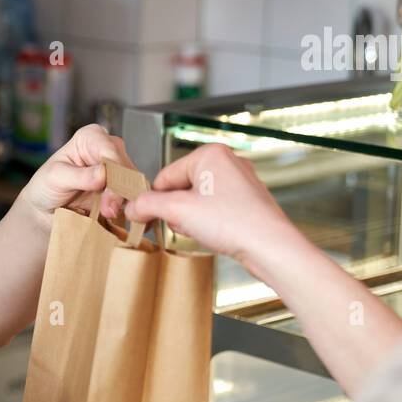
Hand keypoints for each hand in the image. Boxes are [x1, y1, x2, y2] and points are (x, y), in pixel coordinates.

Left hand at [17, 124, 135, 231]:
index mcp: (91, 137)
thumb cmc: (47, 186)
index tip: (107, 194)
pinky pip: (131, 196)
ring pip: (132, 182)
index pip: (110, 151)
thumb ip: (79, 175)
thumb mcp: (55, 177)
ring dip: (123, 200)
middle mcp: (108, 148)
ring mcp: (117, 169)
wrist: (46, 209)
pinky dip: (125, 206)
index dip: (113, 172)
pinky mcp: (121, 187)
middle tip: (108, 210)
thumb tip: (103, 174)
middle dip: (118, 189)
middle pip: (125, 167)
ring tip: (108, 214)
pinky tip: (114, 215)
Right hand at [123, 142, 303, 275]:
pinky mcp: (247, 200)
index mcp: (210, 154)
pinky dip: (208, 221)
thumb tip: (131, 207)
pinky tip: (214, 233)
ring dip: (190, 218)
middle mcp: (227, 162)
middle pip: (181, 186)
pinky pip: (215, 208)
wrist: (270, 247)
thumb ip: (148, 205)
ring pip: (197, 199)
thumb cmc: (234, 222)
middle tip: (184, 225)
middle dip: (176, 210)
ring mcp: (240, 181)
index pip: (165, 176)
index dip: (154, 200)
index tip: (146, 217)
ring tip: (202, 230)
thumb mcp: (177, 212)